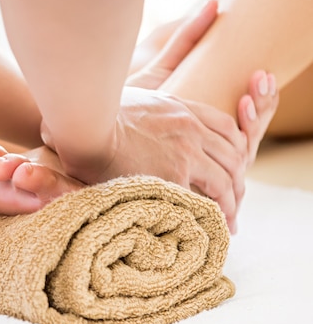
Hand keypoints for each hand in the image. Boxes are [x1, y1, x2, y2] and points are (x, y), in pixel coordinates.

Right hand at [105, 87, 246, 233]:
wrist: (86, 123)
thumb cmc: (97, 114)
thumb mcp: (132, 96)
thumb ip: (146, 105)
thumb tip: (138, 116)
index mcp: (180, 109)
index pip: (226, 127)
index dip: (234, 150)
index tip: (231, 169)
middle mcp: (189, 128)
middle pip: (233, 155)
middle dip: (238, 181)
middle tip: (234, 202)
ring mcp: (184, 152)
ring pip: (226, 180)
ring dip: (232, 203)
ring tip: (228, 223)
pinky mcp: (172, 175)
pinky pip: (204, 198)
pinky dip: (213, 214)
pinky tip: (211, 227)